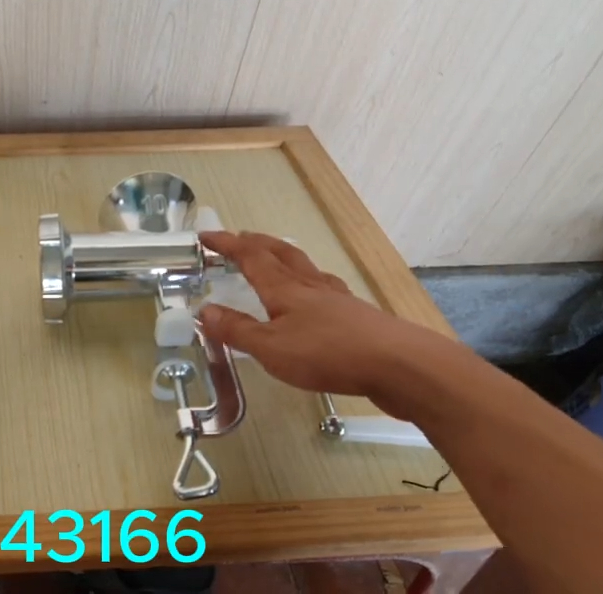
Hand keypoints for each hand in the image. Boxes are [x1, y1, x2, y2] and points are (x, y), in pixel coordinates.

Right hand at [197, 231, 454, 408]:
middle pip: (282, 254)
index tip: (206, 237)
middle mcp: (311, 286)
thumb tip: (205, 311)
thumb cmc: (327, 354)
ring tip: (275, 261)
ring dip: (285, 258)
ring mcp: (337, 299)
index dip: (227, 245)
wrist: (397, 364)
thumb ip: (238, 330)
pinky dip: (310, 285)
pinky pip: (325, 290)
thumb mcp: (271, 348)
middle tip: (239, 238)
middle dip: (257, 243)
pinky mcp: (356, 317)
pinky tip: (315, 298)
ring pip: (306, 269)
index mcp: (285, 289)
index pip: (251, 257)